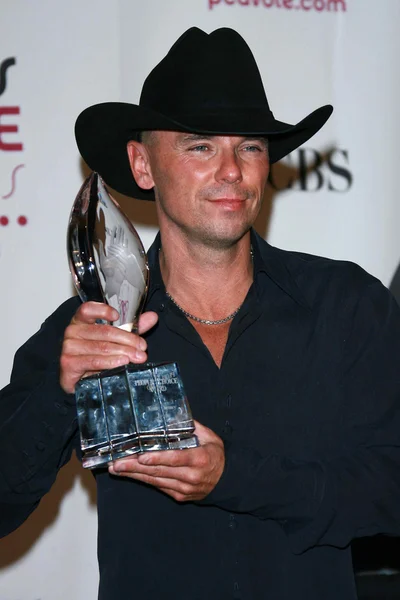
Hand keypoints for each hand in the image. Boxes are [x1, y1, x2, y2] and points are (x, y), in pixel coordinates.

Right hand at [60, 301, 157, 392]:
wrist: (80, 379)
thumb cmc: (96, 354)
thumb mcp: (116, 338)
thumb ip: (132, 327)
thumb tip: (152, 317)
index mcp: (81, 320)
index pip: (87, 309)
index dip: (102, 310)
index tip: (117, 316)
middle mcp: (72, 331)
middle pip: (103, 331)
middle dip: (127, 340)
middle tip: (142, 347)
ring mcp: (69, 347)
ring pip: (101, 347)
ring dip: (123, 352)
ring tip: (137, 356)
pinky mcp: (69, 363)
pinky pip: (94, 361)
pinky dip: (110, 362)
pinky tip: (122, 362)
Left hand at [108, 421, 224, 501]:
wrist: (227, 480)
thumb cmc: (215, 454)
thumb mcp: (209, 436)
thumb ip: (191, 426)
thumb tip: (171, 415)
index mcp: (200, 459)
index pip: (175, 458)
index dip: (157, 459)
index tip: (141, 457)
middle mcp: (191, 476)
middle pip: (160, 471)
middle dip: (135, 467)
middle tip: (117, 463)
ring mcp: (184, 488)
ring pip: (156, 481)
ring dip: (134, 475)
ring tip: (117, 468)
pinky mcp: (179, 495)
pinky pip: (158, 486)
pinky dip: (144, 480)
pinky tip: (131, 474)